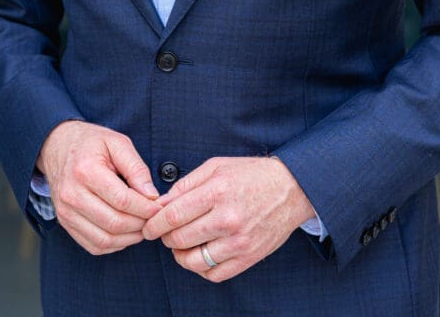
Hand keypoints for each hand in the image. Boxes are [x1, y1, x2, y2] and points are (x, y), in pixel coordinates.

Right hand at [37, 120, 160, 254]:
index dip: (145, 208)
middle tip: (153, 218)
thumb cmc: (91, 143)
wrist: (57, 146)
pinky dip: (114, 244)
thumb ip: (136, 168)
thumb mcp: (117, 142)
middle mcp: (72, 195)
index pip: (122, 200)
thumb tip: (152, 195)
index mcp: (86, 171)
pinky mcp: (65, 223)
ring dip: (129, 238)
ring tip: (143, 226)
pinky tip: (126, 233)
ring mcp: (66, 212)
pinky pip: (93, 245)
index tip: (159, 206)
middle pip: (114, 223)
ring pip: (104, 239)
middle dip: (140, 224)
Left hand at [142, 156, 314, 281]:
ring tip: (181, 245)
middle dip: (165, 237)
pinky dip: (200, 268)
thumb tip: (161, 203)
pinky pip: (214, 274)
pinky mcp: (248, 257)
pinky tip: (200, 254)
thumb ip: (187, 184)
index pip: (173, 215)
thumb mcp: (217, 166)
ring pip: (193, 261)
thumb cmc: (251, 175)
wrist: (291, 188)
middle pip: (180, 238)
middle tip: (165, 232)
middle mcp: (227, 218)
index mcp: (217, 191)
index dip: (154, 224)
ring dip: (180, 255)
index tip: (148, 226)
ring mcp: (239, 241)